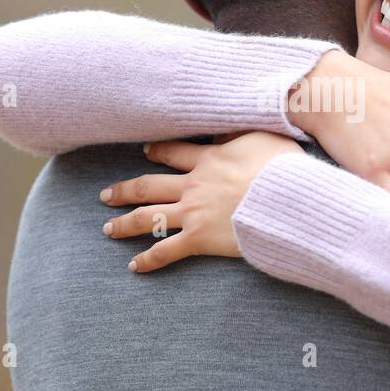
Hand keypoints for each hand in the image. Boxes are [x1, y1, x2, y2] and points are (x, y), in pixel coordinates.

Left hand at [99, 131, 301, 272]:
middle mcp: (193, 185)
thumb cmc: (282, 167)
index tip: (145, 151)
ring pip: (147, 217)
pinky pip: (166, 250)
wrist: (284, 197)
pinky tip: (134, 265)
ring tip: (107, 229)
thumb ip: (243, 132)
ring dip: (124, 224)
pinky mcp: (198, 238)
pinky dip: (148, 259)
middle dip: (124, 190)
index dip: (156, 151)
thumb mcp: (265, 137)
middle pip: (148, 185)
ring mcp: (192, 212)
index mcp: (208, 159)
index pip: (173, 152)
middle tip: (105, 195)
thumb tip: (231, 125)